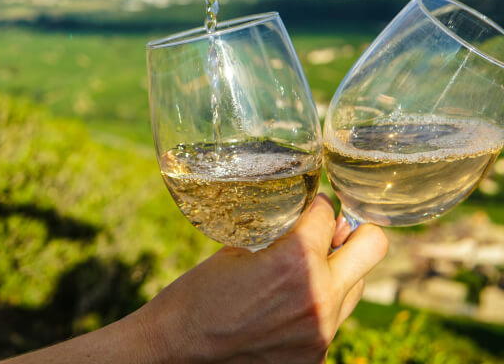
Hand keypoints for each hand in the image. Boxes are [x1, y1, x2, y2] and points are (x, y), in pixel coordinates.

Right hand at [135, 194, 387, 363]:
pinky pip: (332, 319)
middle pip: (373, 243)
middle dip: (353, 230)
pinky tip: (283, 307)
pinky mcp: (315, 356)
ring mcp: (322, 330)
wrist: (178, 348)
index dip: (316, 204)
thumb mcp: (236, 251)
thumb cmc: (198, 294)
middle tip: (331, 231)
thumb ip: (277, 237)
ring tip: (302, 273)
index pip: (328, 213)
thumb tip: (303, 223)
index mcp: (295, 260)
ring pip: (356, 285)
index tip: (308, 205)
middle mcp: (319, 295)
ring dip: (337, 271)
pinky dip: (315, 307)